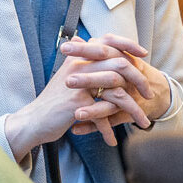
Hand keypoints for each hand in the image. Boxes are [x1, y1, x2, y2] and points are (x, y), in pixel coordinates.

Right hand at [3, 35, 158, 155]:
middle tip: (149, 94)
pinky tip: (112, 140)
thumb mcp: (68, 75)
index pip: (109, 42)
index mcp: (80, 57)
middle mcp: (80, 66)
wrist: (34, 120)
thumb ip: (85, 63)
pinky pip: (103, 116)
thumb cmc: (54, 101)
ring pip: (117, 93)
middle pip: (120, 65)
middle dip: (139, 80)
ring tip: (142, 121)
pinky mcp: (78, 105)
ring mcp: (79, 85)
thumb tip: (99, 46)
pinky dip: (109, 130)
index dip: (128, 45)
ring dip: (133, 109)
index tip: (143, 55)